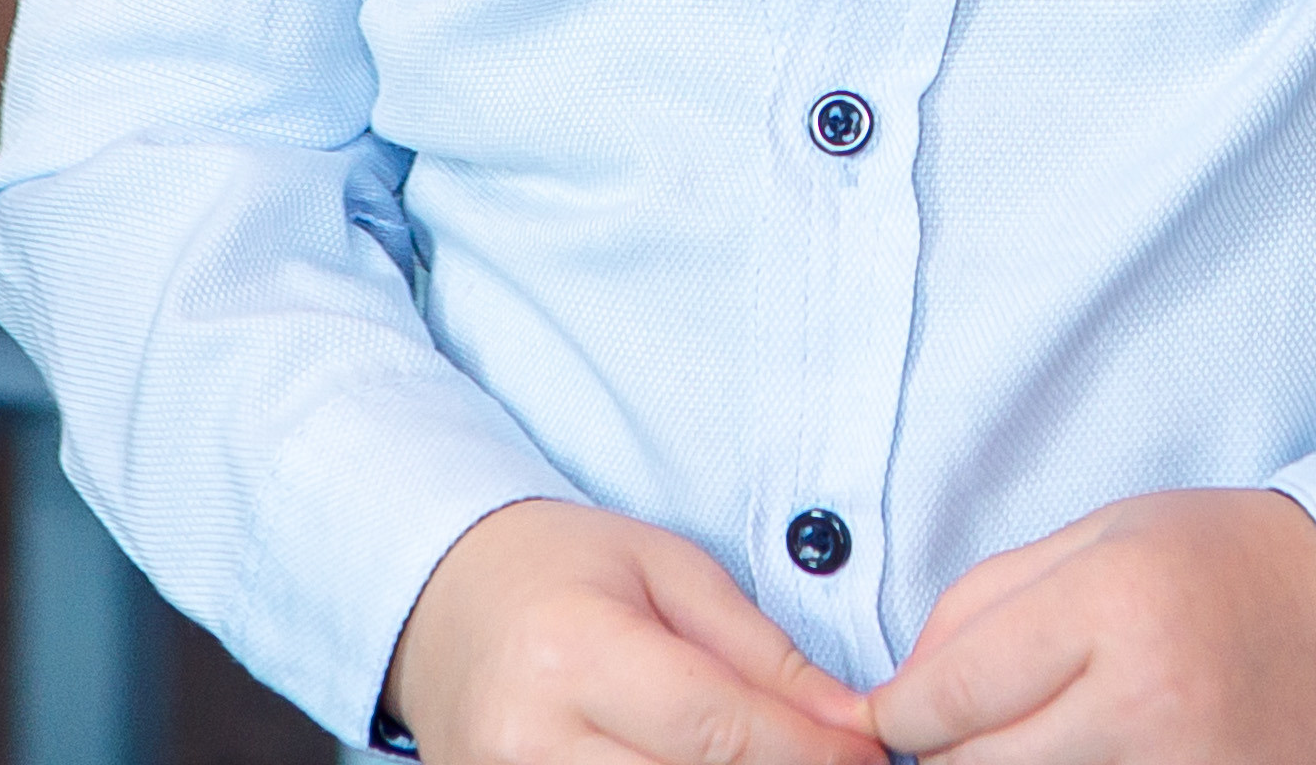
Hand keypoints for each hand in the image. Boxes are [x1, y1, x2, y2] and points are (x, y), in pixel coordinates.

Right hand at [386, 497, 886, 764]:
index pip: (715, 729)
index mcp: (572, 653)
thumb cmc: (564, 568)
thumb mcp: (669, 571)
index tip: (871, 752)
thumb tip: (852, 725)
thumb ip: (761, 654)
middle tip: (841, 764)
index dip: (807, 752)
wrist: (444, 602)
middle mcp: (530, 744)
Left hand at [866, 491, 1315, 764]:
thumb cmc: (1219, 559)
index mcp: (1112, 605)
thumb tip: (908, 683)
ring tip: (1026, 735)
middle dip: (945, 752)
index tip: (889, 709)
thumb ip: (988, 599)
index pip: (956, 691)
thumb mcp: (1100, 534)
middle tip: (957, 725)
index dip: (901, 709)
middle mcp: (1145, 701)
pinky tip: (1078, 754)